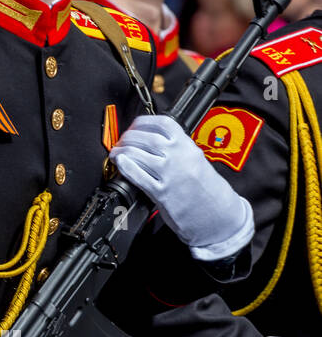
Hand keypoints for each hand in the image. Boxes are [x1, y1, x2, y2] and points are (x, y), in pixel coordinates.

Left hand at [109, 114, 253, 259]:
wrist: (219, 214)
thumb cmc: (207, 188)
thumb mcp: (196, 159)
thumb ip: (177, 148)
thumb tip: (151, 138)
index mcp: (188, 147)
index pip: (163, 124)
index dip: (143, 122)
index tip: (134, 126)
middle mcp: (179, 157)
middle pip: (146, 138)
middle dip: (128, 137)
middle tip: (122, 141)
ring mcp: (170, 175)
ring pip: (138, 154)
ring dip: (122, 151)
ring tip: (117, 153)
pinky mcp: (162, 193)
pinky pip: (138, 176)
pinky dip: (126, 167)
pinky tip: (121, 164)